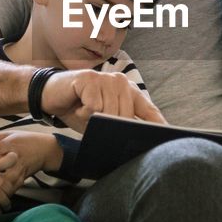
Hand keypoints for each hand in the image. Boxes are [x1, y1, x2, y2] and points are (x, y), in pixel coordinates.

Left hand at [0, 130, 63, 188]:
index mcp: (11, 144)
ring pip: (12, 176)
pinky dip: (7, 189)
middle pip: (6, 161)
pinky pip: (15, 185)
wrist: (46, 149)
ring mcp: (21, 167)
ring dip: (1, 181)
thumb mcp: (10, 134)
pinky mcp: (24, 177)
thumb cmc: (26, 140)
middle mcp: (16, 156)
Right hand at [41, 69, 165, 131]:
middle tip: (94, 123)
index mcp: (130, 93)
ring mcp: (107, 79)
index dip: (159, 126)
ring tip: (84, 112)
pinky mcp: (90, 79)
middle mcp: (122, 83)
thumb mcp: (103, 121)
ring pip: (109, 113)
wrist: (52, 95)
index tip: (168, 139)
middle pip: (126, 117)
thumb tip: (134, 142)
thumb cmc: (80, 109)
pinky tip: (78, 106)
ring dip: (93, 120)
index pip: (150, 111)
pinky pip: (93, 108)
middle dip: (111, 128)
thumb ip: (119, 127)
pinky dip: (83, 113)